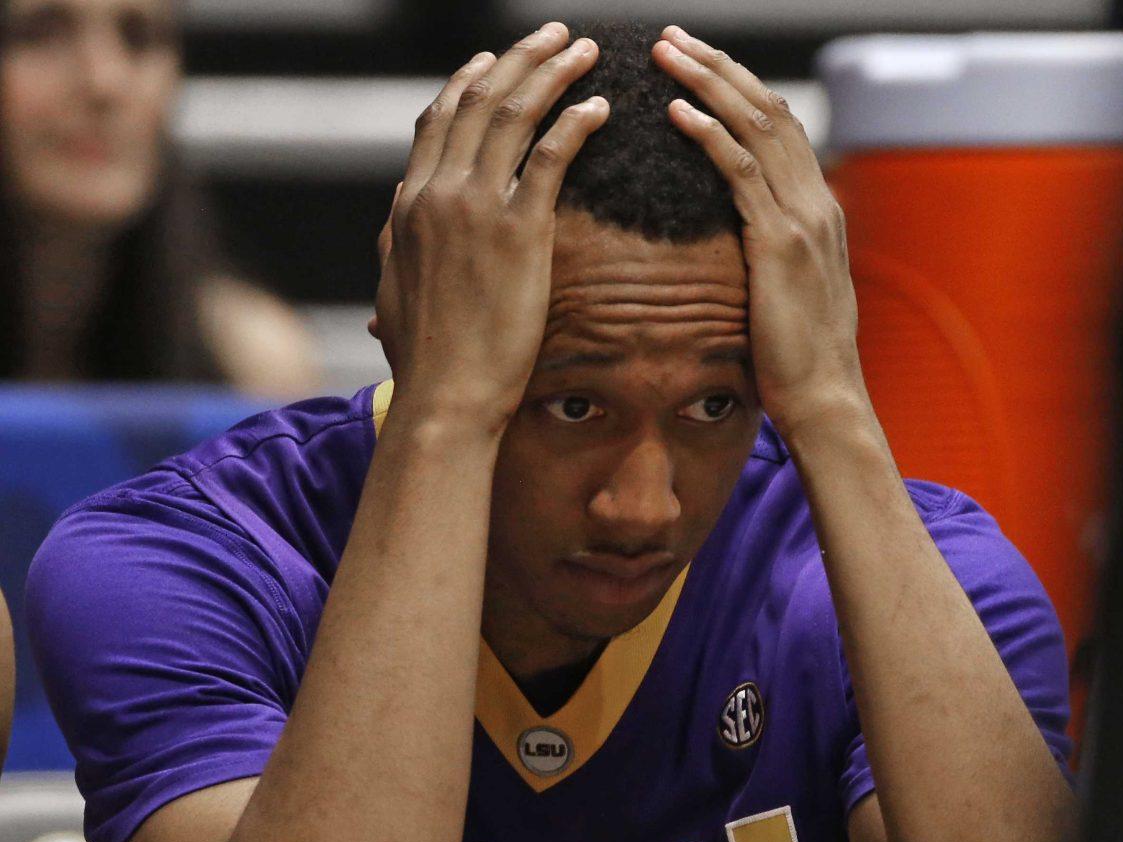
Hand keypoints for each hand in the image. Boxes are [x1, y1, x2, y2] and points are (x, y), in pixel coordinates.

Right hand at [372, 23, 608, 432]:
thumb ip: (395, 240)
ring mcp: (476, 208)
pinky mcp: (520, 231)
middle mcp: (436, 192)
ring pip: (516, 114)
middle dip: (521, 58)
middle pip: (478, 100)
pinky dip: (577, 122)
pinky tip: (601, 108)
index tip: (498, 60)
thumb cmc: (424, 358)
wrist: (444, 396)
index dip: (470, 81)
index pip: (437, 119)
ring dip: (553, 73)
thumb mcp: (392, 288)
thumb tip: (398, 205)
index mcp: (407, 204)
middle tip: (556, 35)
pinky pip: (552, 155)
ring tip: (584, 51)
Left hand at [653, 26, 869, 437]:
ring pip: (754, 127)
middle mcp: (816, 202)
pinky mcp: (779, 243)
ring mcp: (802, 219)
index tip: (698, 62)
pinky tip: (675, 112)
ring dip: (708, 83)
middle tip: (674, 37)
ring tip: (667, 54)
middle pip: (768, 110)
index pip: (780, 128)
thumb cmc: (799, 357)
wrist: (825, 399)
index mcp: (818, 210)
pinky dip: (707, 135)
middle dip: (719, 67)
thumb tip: (745, 236)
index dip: (739, 88)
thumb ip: (774, 252)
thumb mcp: (791, 291)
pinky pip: (739, 173)